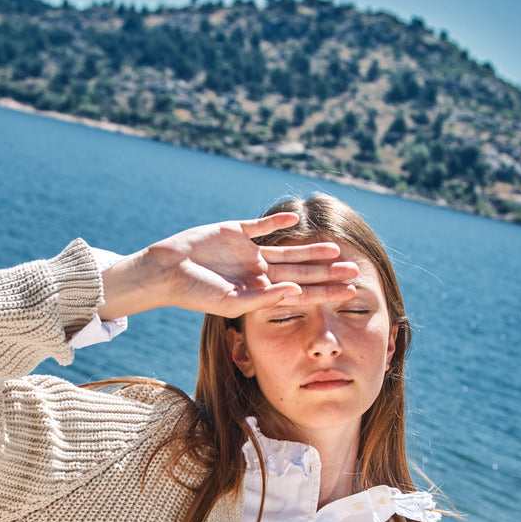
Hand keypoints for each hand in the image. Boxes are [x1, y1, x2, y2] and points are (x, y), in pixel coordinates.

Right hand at [98, 212, 357, 321]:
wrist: (165, 272)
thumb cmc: (195, 293)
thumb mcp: (232, 302)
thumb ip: (264, 298)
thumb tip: (296, 292)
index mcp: (259, 292)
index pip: (300, 293)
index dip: (326, 292)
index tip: (351, 292)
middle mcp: (258, 273)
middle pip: (300, 271)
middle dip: (327, 272)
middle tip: (355, 270)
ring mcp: (248, 252)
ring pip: (287, 250)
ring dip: (311, 249)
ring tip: (336, 248)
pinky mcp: (235, 231)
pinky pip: (261, 226)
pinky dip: (277, 222)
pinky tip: (296, 219)